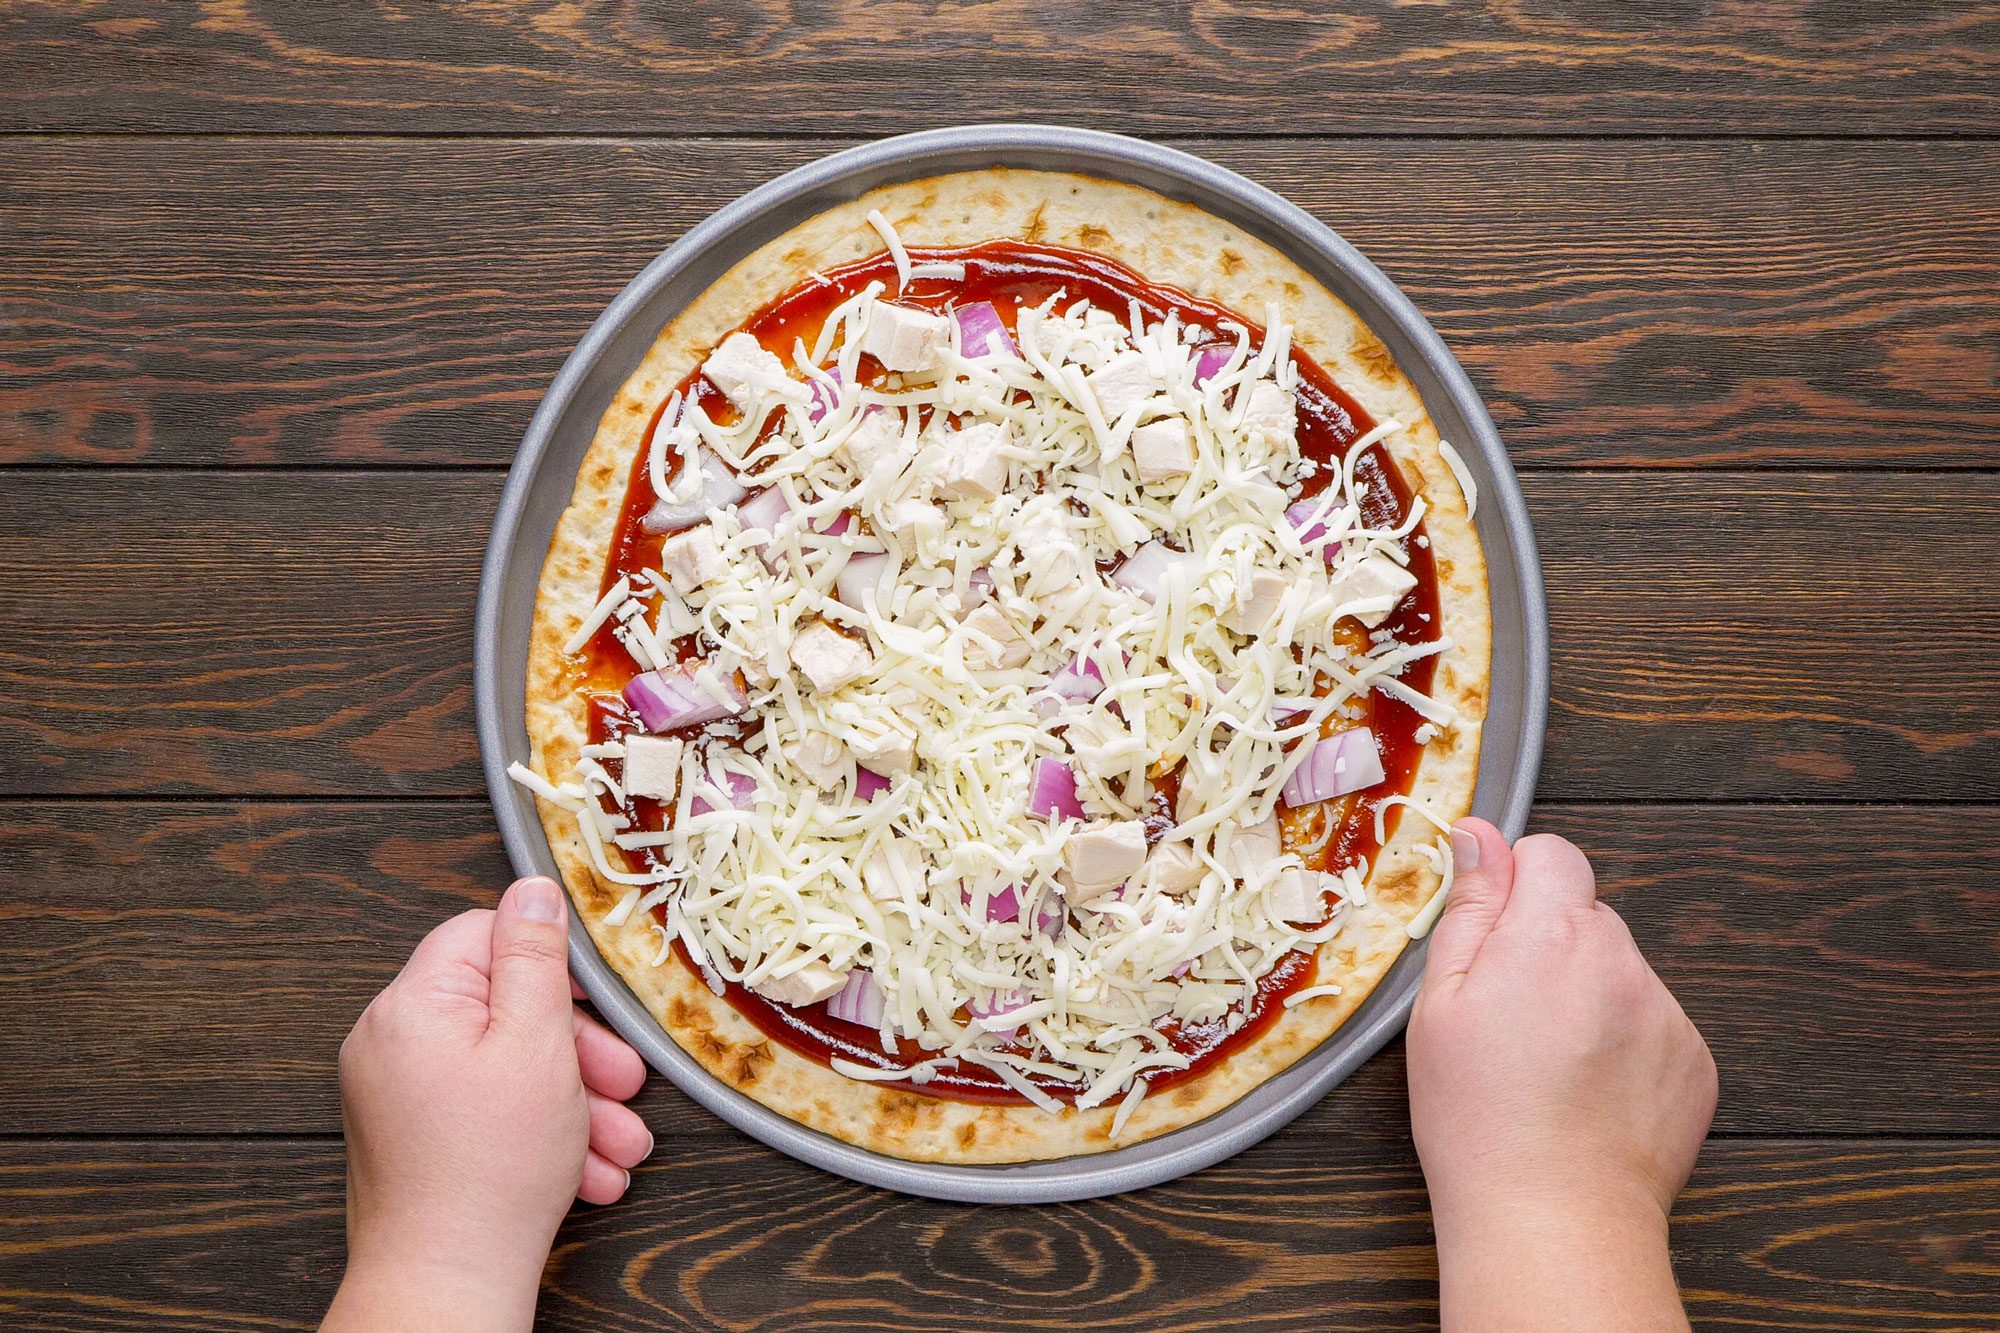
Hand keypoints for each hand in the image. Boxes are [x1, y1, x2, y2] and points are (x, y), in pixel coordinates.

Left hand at [323, 877, 652, 1332]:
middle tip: (625, 1081)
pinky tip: (587, 1172)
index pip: (480, 935)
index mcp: (412, 1006)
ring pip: (501, 1068)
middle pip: (499, 1009)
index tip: (595, 998)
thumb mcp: (537, 1045)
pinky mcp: (411, 1140)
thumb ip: (535, 959)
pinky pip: (484, 1110)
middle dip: (575, 1049)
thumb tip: (532, 888)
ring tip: (620, 1145)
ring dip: (570, 1101)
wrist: (445, 1284)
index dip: (546, 961)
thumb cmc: (491, 1171)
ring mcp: (397, 1096)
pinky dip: (536, 1132)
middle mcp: (390, 1044)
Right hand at [1407, 821, 1716, 1332]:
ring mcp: (1666, 1013)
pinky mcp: (1694, 1061)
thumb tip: (1479, 835)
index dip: (1517, 884)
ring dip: (1588, 995)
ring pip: (1619, 971)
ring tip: (1547, 1065)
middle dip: (1548, 945)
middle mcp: (1621, 962)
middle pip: (1586, 915)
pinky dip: (1622, 1044)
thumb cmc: (1479, 1116)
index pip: (1553, 854)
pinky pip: (1652, 1023)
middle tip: (1507, 1014)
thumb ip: (1469, 908)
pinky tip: (1586, 1092)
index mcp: (1553, 936)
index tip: (1493, 934)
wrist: (1553, 1217)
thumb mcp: (1440, 1003)